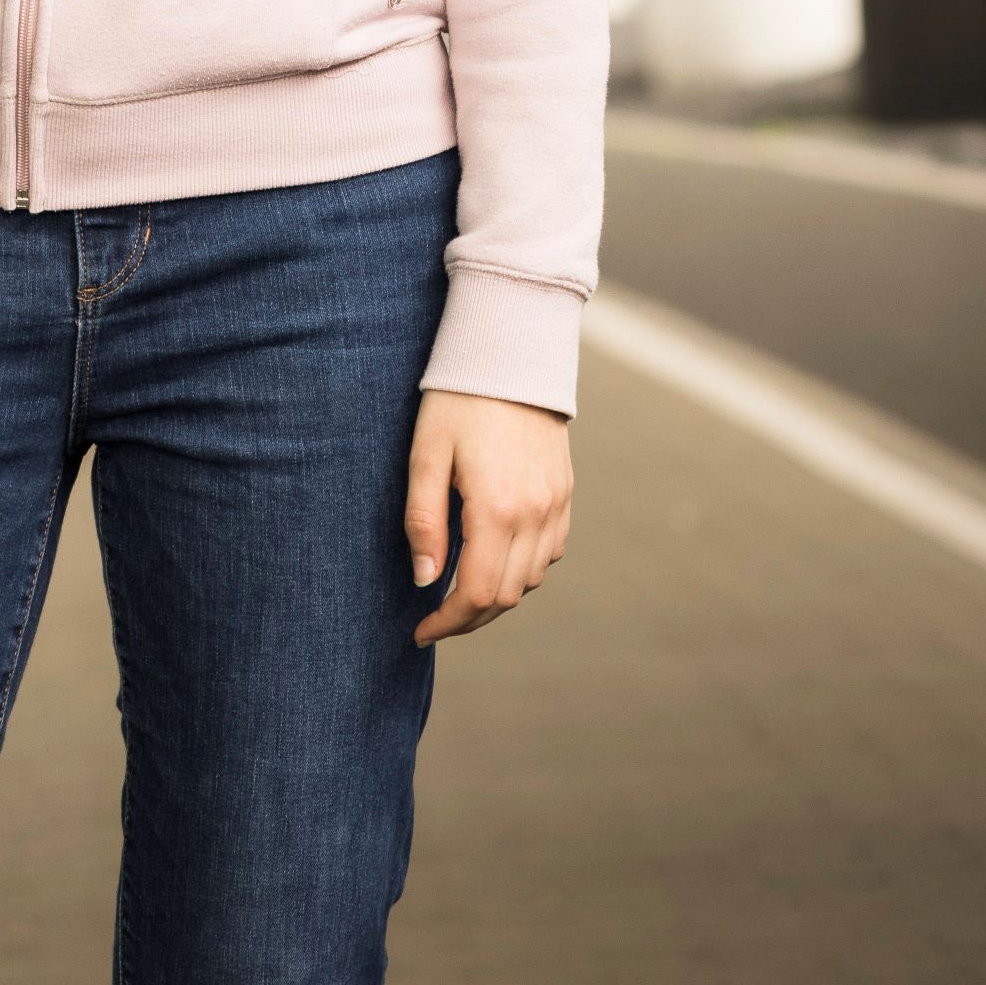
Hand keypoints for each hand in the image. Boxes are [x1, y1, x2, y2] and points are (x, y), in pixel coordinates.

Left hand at [404, 389, 572, 644]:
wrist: (512, 353)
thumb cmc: (459, 401)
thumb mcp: (426, 455)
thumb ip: (423, 521)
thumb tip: (424, 580)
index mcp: (497, 509)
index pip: (477, 593)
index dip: (447, 622)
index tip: (420, 631)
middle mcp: (535, 515)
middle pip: (506, 596)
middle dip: (469, 618)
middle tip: (434, 619)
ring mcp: (556, 505)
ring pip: (530, 579)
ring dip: (496, 595)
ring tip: (459, 589)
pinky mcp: (565, 492)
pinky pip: (550, 552)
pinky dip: (522, 569)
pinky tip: (495, 557)